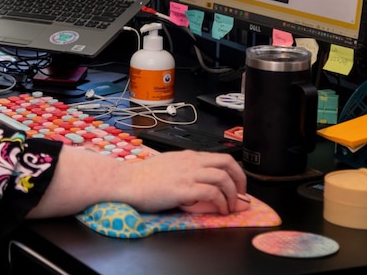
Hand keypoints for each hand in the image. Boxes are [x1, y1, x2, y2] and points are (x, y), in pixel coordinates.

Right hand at [123, 150, 247, 214]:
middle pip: (227, 163)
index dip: (235, 172)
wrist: (126, 181)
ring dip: (232, 195)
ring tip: (229, 207)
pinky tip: (219, 210)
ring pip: (223, 177)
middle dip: (240, 180)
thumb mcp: (168, 165)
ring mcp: (187, 174)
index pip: (221, 157)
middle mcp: (191, 162)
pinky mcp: (182, 189)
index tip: (238, 185)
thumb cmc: (142, 176)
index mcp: (188, 156)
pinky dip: (221, 202)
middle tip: (240, 195)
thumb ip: (185, 169)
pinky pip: (212, 192)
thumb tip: (198, 180)